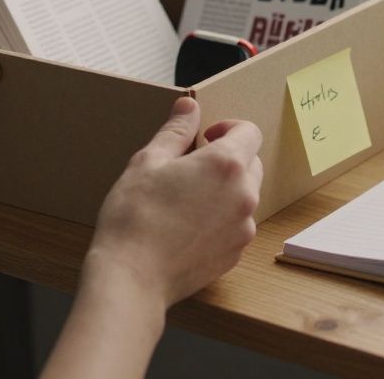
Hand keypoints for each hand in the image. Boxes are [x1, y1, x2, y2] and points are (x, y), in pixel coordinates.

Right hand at [84, 97, 262, 309]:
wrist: (132, 277)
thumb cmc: (135, 218)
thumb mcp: (148, 161)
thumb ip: (176, 130)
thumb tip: (189, 106)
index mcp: (226, 165)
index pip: (249, 131)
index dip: (228, 128)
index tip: (205, 136)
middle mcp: (244, 195)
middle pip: (251, 163)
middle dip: (228, 158)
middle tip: (191, 167)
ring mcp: (243, 228)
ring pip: (245, 196)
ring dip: (225, 190)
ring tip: (186, 200)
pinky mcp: (236, 254)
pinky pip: (236, 225)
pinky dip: (221, 219)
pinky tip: (187, 227)